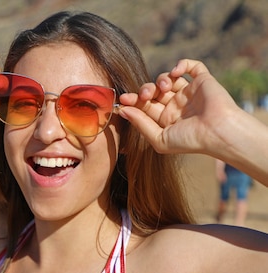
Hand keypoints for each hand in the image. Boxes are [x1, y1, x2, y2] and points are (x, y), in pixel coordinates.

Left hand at [118, 59, 239, 154]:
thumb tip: (122, 111)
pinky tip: (176, 71)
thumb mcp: (159, 138)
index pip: (144, 106)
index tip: (124, 99)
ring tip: (164, 86)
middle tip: (145, 94)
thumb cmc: (189, 140)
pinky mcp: (203, 81)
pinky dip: (182, 64)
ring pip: (167, 78)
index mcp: (165, 119)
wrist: (218, 132)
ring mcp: (189, 92)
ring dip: (161, 79)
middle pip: (153, 91)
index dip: (133, 101)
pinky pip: (192, 66)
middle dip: (145, 90)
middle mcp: (176, 105)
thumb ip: (141, 124)